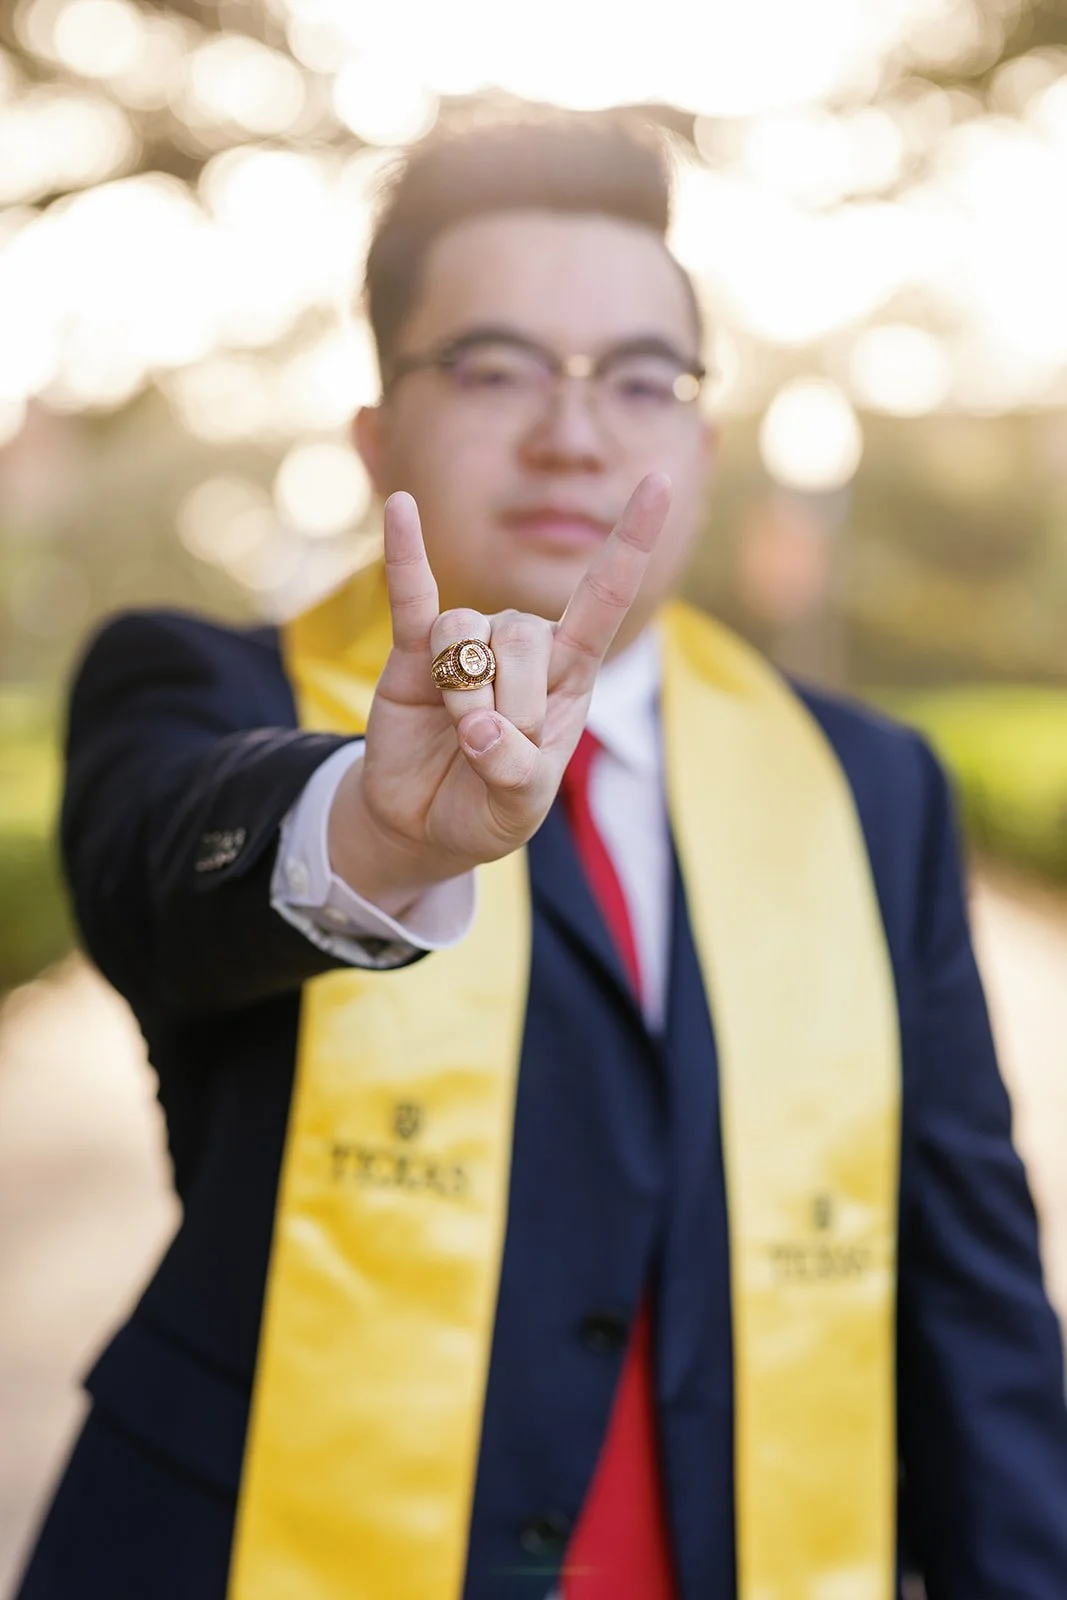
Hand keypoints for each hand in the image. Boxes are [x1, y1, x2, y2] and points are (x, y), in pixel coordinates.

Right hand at [328, 473, 671, 913]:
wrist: (423, 822)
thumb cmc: (487, 805)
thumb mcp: (519, 807)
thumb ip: (514, 773)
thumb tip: (478, 728)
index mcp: (569, 673)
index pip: (604, 599)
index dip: (630, 542)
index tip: (660, 481)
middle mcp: (522, 644)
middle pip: (524, 635)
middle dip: (510, 705)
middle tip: (492, 748)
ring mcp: (467, 642)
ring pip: (468, 631)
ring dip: (464, 694)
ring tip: (458, 730)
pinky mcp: (412, 650)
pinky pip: (409, 595)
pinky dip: (404, 554)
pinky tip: (400, 507)